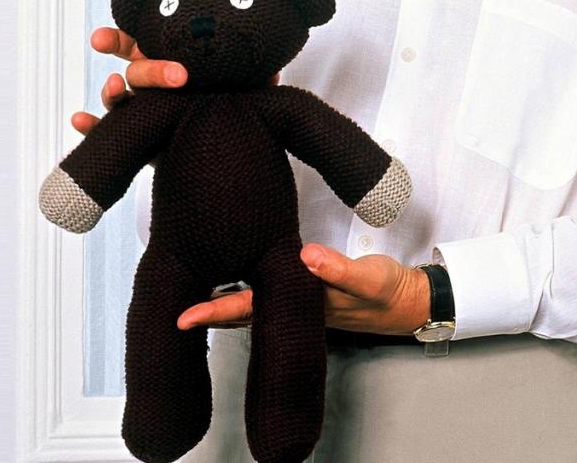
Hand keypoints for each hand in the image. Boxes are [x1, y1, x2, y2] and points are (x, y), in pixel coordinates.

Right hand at [70, 26, 281, 136]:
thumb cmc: (236, 107)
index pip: (141, 43)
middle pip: (138, 71)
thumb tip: (271, 66)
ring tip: (115, 91)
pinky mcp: (144, 143)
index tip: (101, 41)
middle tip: (170, 76)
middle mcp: (154, 84)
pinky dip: (93, 129)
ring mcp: (145, 113)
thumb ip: (255, 77)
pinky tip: (81, 122)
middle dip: (147, 70)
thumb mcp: (248, 90)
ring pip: (119, 100)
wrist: (230, 152)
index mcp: (172, 62)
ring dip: (112, 94)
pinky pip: (112, 135)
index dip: (120, 38)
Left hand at [175, 244, 429, 335]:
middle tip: (166, 304)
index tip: (182, 317)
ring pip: (246, 297)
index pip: (246, 308)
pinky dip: (240, 277)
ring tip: (183, 284)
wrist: (410, 299)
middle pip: (235, 307)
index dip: (211, 311)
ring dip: (216, 294)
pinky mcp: (303, 281)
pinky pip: (263, 282)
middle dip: (201, 308)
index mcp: (298, 305)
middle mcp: (290, 304)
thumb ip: (339, 270)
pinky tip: (225, 268)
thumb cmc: (387, 292)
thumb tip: (308, 259)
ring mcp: (294, 295)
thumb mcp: (368, 279)